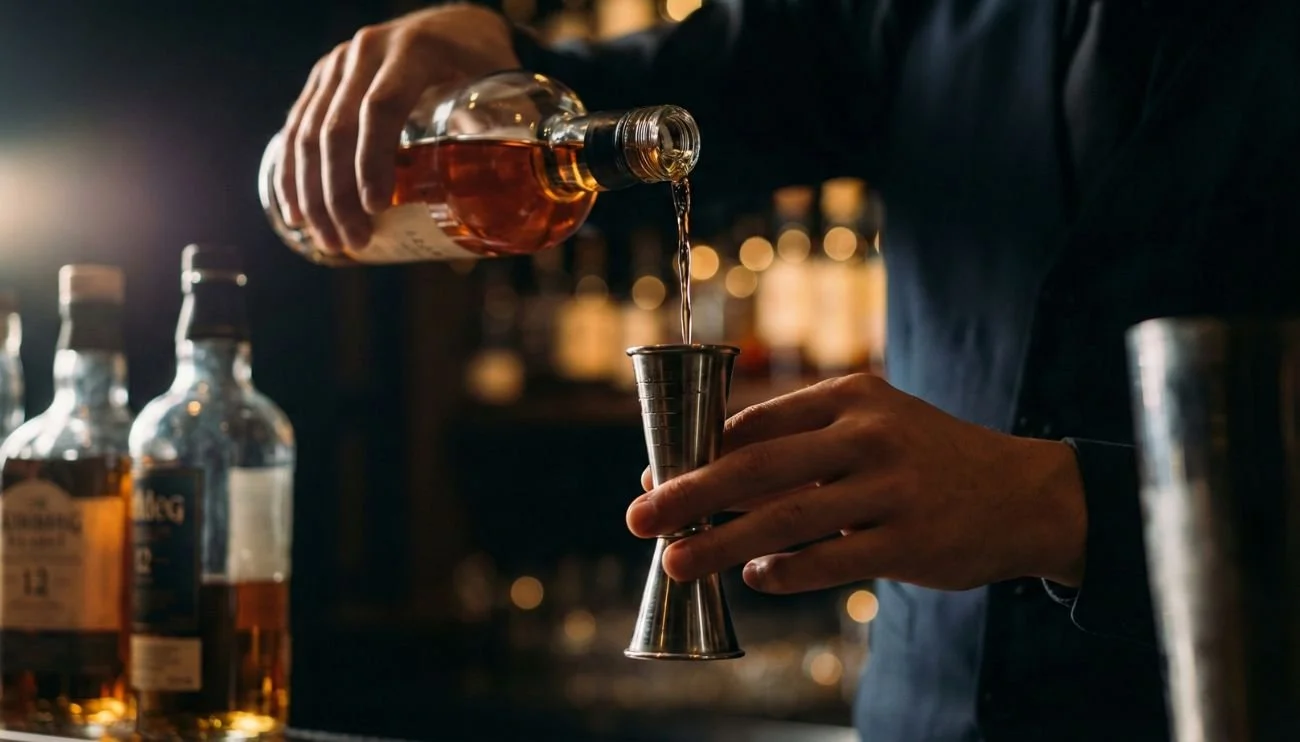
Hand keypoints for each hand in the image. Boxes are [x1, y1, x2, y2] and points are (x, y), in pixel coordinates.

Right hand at [274, 5, 517, 254]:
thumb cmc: (482, 65)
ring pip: (308, 133)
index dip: (373, 161)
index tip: (378, 209)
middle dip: (339, 194)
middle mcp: (366, 52)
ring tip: (330, 241)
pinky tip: (295, 212)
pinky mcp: (321, 82)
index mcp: (413, 50)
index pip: (382, 107)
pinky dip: (291, 174)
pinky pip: (296, 129)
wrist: (452, 27)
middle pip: (337, 128)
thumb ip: (503, 136)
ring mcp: (337, 65)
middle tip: (355, 242)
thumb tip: (513, 210)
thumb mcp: (498, 89)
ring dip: (312, 195)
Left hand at [628, 374, 1087, 593]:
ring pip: (786, 518)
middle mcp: (868, 435)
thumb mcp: (872, 425)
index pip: (755, 423)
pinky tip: (755, 578)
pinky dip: (785, 572)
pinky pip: (831, 560)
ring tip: (676, 562)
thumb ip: (802, 446)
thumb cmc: (928, 459)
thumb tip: (713, 478)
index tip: (652, 476)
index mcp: (850, 396)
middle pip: (757, 467)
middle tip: (638, 517)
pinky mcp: (910, 541)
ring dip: (722, 542)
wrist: (1025, 495)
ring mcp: (892, 488)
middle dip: (688, 493)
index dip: (695, 454)